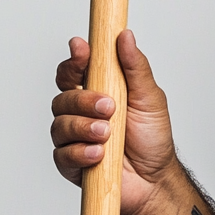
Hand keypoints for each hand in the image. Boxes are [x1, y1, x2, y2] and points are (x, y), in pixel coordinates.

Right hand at [50, 30, 183, 214]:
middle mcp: (81, 113)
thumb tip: (124, 36)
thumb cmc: (152, 137)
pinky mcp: (71, 163)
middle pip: (63, 97)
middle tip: (109, 107)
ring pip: (60, 125)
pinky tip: (98, 154)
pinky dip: (80, 152)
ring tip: (107, 134)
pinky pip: (62, 154)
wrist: (155, 179)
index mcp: (98, 91)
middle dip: (84, 100)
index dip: (75, 58)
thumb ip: (135, 67)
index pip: (75, 70)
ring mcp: (74, 138)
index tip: (82, 49)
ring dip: (84, 128)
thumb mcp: (150, 97)